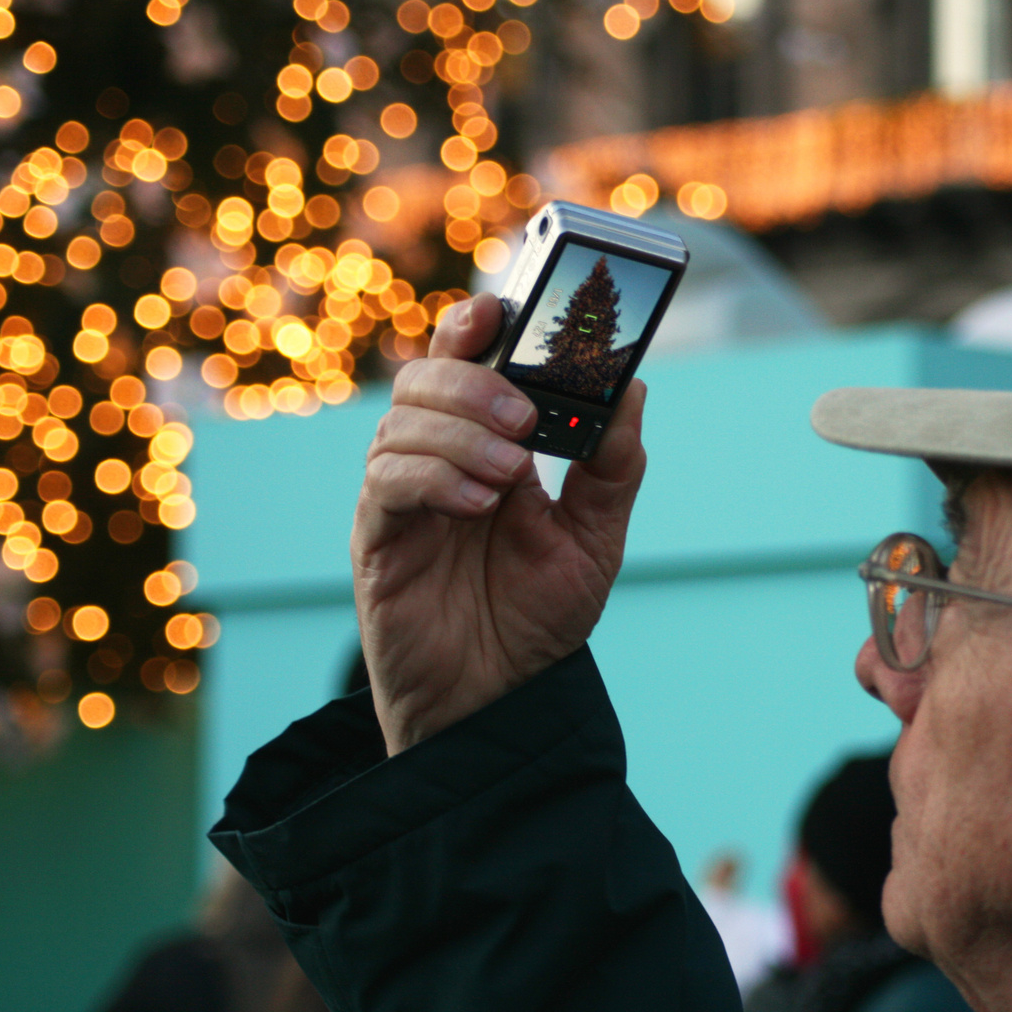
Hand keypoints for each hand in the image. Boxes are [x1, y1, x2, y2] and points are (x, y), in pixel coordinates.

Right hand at [352, 292, 648, 754]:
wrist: (501, 701)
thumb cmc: (537, 617)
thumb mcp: (595, 539)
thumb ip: (613, 467)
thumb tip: (633, 389)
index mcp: (485, 445)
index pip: (466, 361)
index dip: (477, 325)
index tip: (505, 310)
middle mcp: (435, 460)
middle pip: (424, 378)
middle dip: (472, 380)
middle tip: (524, 418)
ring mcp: (401, 499)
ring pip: (401, 424)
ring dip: (460, 435)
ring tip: (511, 476)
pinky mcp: (378, 540)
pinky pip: (387, 484)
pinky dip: (434, 479)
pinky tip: (478, 503)